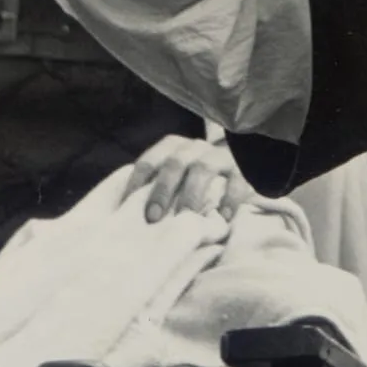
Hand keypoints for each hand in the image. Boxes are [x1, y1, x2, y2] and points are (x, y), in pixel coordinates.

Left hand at [121, 135, 254, 225]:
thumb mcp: (173, 177)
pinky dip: (229, 199)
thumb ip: (154, 187)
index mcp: (172, 147)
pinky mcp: (242, 168)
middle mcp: (193, 147)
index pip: (148, 161)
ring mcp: (218, 156)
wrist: (239, 161)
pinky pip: (236, 181)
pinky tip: (224, 218)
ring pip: (202, 168)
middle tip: (152, 218)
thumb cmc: (192, 180)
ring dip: (191, 193)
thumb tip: (124, 212)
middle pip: (174, 163)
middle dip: (161, 190)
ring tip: (186, 218)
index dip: (136, 183)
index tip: (126, 207)